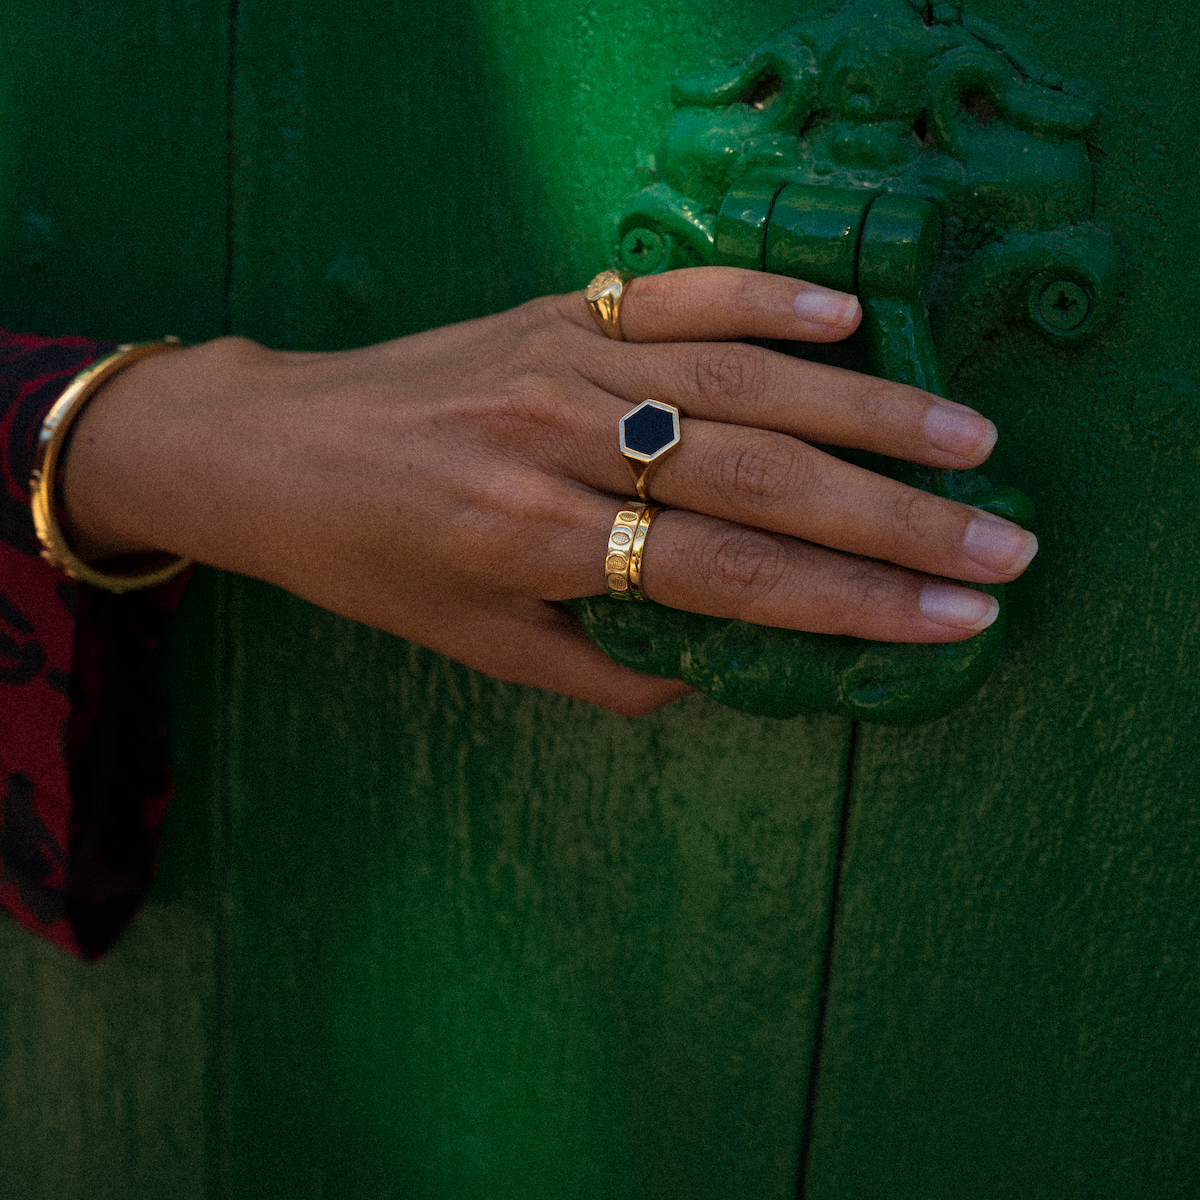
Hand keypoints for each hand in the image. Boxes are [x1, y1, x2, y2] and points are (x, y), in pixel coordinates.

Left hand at [60, 267, 1035, 714]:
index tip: (950, 622)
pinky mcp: (559, 306)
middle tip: (1003, 546)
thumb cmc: (374, 563)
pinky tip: (849, 317)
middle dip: (894, 522)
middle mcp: (562, 442)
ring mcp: (566, 360)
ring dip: (867, 410)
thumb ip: (605, 669)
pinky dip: (768, 297)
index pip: (730, 577)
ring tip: (970, 441)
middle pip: (760, 478)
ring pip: (741, 380)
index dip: (851, 605)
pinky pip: (679, 295)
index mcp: (538, 541)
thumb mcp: (479, 647)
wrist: (276, 449)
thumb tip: (724, 672)